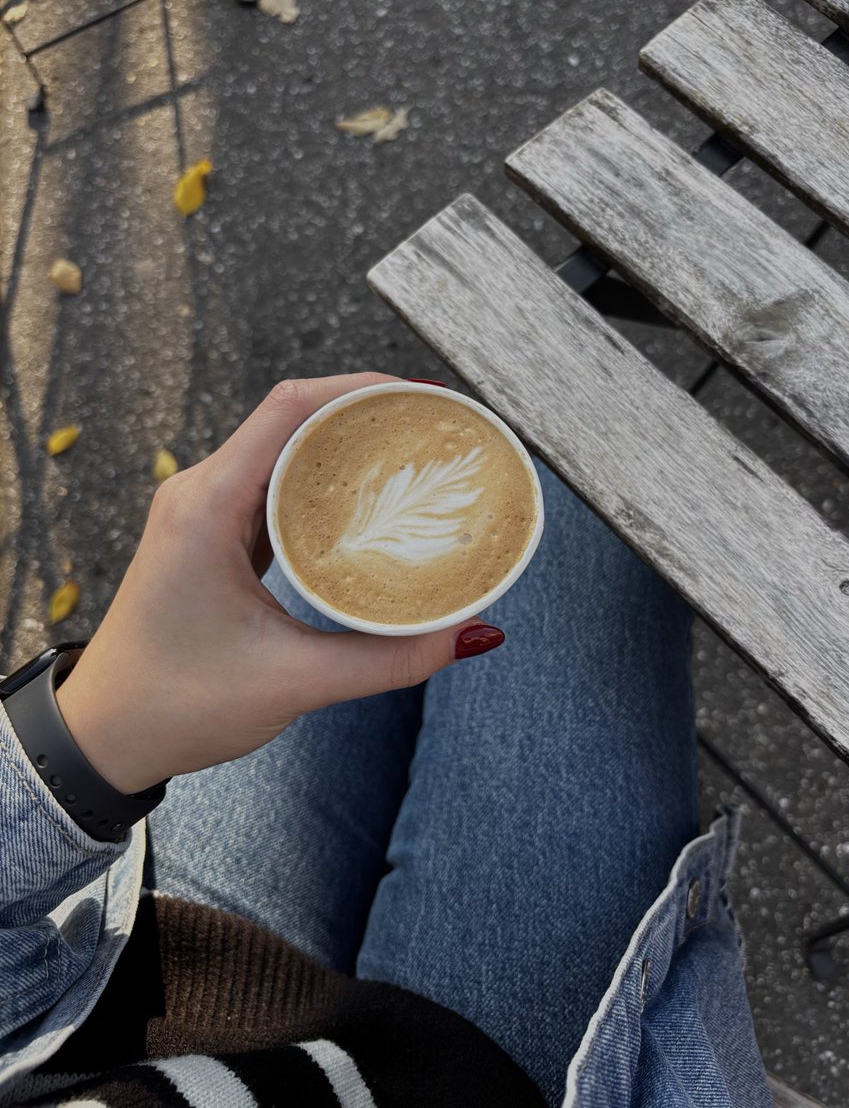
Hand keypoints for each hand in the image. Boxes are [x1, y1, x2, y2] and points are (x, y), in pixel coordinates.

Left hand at [56, 375, 504, 794]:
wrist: (103, 736)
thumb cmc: (176, 705)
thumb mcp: (293, 682)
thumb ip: (386, 660)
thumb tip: (468, 633)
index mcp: (206, 506)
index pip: (290, 409)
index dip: (359, 389)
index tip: (422, 396)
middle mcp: (201, 493)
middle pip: (292, 420)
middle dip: (365, 414)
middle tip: (434, 429)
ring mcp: (204, 512)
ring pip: (284, 452)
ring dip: (345, 448)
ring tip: (413, 456)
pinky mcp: (213, 536)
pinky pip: (274, 488)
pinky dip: (323, 485)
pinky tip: (368, 501)